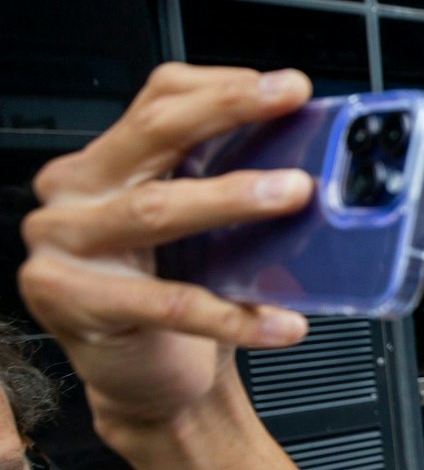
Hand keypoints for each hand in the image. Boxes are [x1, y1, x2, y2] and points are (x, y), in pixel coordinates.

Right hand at [18, 64, 316, 437]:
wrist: (150, 382)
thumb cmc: (177, 298)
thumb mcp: (202, 231)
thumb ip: (229, 185)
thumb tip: (315, 155)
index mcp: (104, 164)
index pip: (158, 99)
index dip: (224, 87)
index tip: (288, 88)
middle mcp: (73, 194)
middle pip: (153, 135)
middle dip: (228, 114)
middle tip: (289, 109)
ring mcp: (62, 247)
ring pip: (155, 210)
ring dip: (232, 198)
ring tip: (294, 195)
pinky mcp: (72, 303)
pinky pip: (169, 304)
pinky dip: (234, 315)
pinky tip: (282, 321)